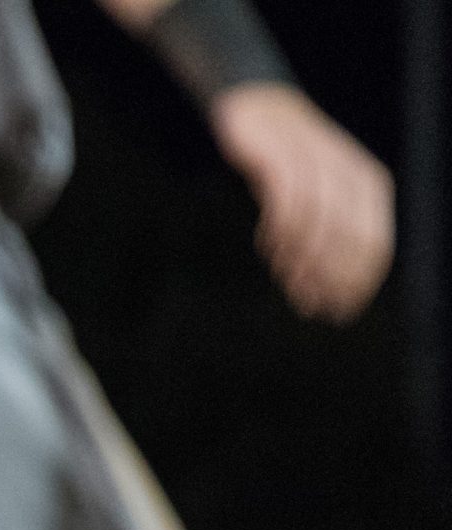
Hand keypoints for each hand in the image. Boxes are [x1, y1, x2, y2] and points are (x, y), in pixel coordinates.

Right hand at [211, 83, 394, 322]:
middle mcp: (350, 175)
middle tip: (309, 305)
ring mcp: (317, 166)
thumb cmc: (292, 164)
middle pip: (348, 240)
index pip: (375, 245)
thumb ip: (330, 233)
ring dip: (302, 261)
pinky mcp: (282, 159)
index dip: (357, 283)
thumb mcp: (321, 196)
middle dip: (330, 279)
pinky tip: (268, 249)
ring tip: (287, 281)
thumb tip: (325, 288)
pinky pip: (286, 205)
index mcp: (370, 186)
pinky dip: (279, 233)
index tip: (336, 312)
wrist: (262, 111)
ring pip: (317, 226)